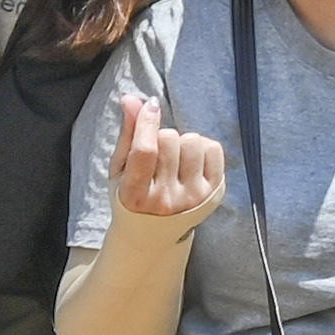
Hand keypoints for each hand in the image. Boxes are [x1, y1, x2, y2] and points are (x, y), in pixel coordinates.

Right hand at [106, 87, 228, 233]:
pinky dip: (202, 147)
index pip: (145, 150)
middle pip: (169, 140)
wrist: (152, 236)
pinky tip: (191, 162)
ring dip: (182, 142)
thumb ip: (127, 134)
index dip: (148, 121)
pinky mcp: (214, 193)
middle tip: (158, 154)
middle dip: (162, 137)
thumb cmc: (132, 197)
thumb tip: (131, 99)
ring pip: (192, 141)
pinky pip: (213, 148)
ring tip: (174, 159)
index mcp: (135, 196)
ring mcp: (193, 198)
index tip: (151, 105)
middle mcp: (165, 200)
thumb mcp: (120, 170)